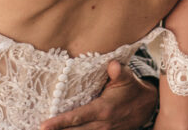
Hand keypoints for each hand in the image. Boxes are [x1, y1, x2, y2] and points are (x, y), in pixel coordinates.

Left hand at [40, 60, 157, 129]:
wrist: (148, 105)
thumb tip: (112, 64)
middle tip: (39, 129)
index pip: (77, 117)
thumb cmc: (132, 88)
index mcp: (103, 110)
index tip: (44, 125)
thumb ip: (118, 71)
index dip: (60, 122)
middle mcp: (102, 124)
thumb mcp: (127, 78)